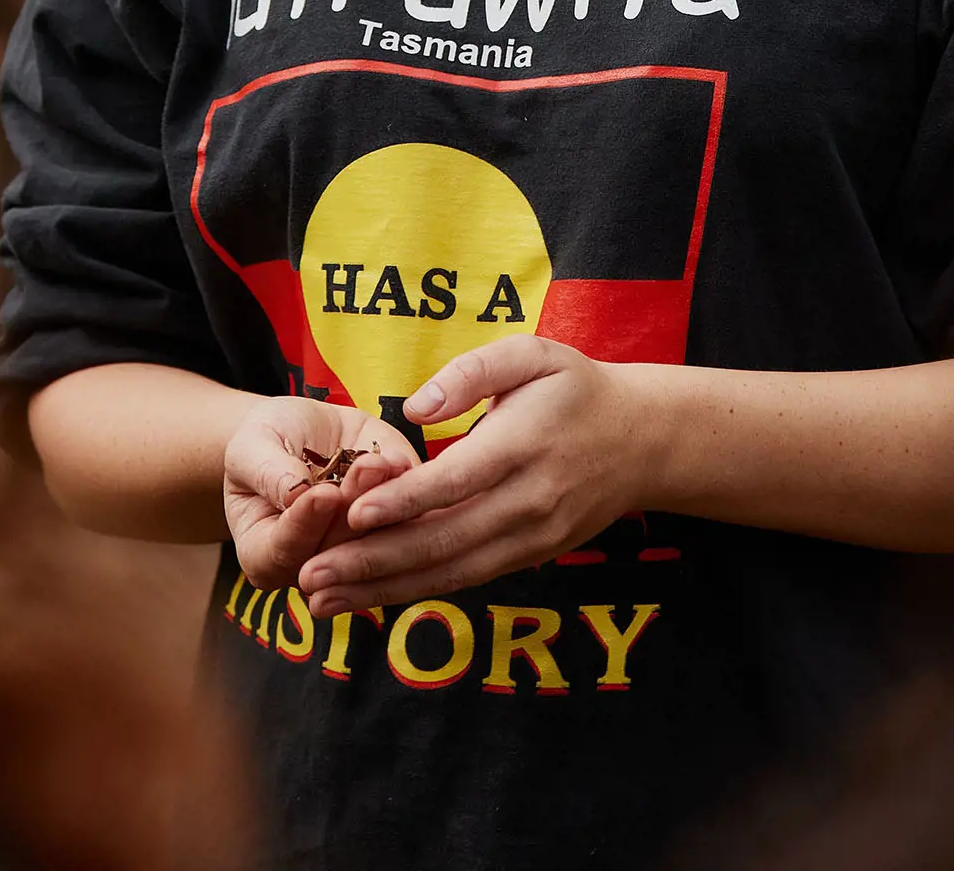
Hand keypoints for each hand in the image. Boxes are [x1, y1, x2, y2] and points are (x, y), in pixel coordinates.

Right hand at [222, 396, 414, 588]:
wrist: (303, 431)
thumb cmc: (265, 444)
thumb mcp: (251, 448)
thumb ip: (267, 471)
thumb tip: (293, 492)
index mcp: (264, 555)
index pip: (283, 552)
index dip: (304, 524)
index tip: (322, 495)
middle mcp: (312, 562)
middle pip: (335, 550)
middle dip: (351, 511)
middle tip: (363, 470)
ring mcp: (355, 545)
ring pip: (374, 536)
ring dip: (382, 501)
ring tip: (381, 462)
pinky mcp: (392, 520)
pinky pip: (403, 514)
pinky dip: (403, 488)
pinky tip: (398, 461)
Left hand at [296, 336, 659, 615]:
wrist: (643, 441)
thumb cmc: (576, 389)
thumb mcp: (533, 354)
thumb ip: (470, 373)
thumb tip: (414, 409)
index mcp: (523, 445)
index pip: (455, 481)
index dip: (402, 501)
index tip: (351, 514)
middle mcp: (528, 501)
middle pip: (444, 539)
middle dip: (373, 561)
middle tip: (310, 574)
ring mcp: (531, 537)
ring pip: (451, 572)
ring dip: (384, 590)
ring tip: (323, 599)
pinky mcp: (530, 556)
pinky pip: (468, 578)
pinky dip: (417, 592)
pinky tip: (371, 597)